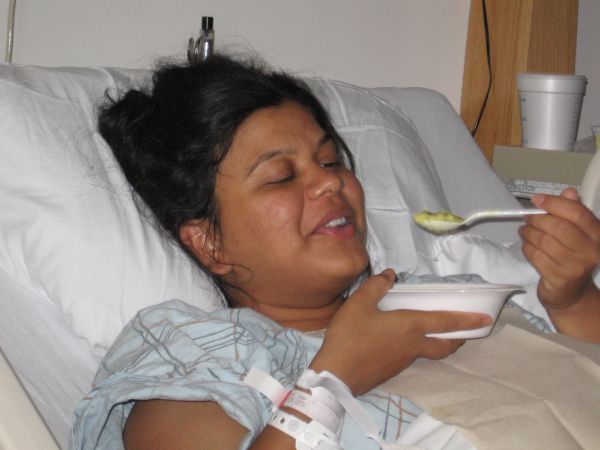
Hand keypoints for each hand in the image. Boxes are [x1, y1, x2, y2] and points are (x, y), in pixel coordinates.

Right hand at [309, 269, 491, 395]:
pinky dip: (419, 348)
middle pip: (445, 345)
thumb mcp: (359, 304)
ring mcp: (404, 361)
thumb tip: (390, 274)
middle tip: (466, 332)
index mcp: (410, 326)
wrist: (336, 375)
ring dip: (440, 343)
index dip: (467, 320)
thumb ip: (376, 286)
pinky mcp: (393, 370)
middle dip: (459, 338)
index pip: (446, 322)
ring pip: (430, 352)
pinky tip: (404, 341)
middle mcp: (413, 345)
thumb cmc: (350, 336)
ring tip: (438, 333)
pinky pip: (413, 356)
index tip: (486, 318)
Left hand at [520, 188, 599, 308]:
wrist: (571, 292)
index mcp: (598, 235)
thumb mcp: (577, 232)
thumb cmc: (572, 256)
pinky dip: (527, 248)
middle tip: (527, 218)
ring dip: (528, 233)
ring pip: (544, 242)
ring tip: (524, 231)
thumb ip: (572, 212)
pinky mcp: (559, 279)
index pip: (577, 213)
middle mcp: (591, 251)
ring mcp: (576, 267)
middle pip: (559, 227)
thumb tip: (568, 192)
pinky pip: (536, 256)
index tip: (537, 199)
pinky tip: (527, 245)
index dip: (554, 203)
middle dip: (538, 220)